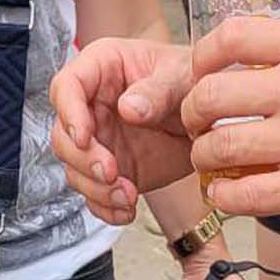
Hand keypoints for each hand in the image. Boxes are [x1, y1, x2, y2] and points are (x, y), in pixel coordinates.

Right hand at [50, 37, 195, 222]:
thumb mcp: (183, 77)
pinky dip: (106, 207)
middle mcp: (92, 106)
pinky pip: (95, 194)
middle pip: (64, 135)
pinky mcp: (113, 170)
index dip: (69, 113)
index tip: (85, 136)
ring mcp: (101, 141)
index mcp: (102, 69)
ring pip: (75, 170)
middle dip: (83, 160)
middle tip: (110, 173)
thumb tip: (129, 109)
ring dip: (96, 189)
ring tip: (128, 195)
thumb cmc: (194, 80)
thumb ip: (157, 90)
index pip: (66, 86)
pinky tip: (127, 210)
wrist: (215, 116)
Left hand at [181, 16, 279, 228]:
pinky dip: (223, 195)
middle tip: (196, 124)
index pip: (229, 37)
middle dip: (190, 113)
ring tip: (211, 160)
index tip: (197, 73)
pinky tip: (228, 193)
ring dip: (202, 156)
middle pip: (208, 95)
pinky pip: (240, 194)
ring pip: (216, 146)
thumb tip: (248, 58)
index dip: (200, 57)